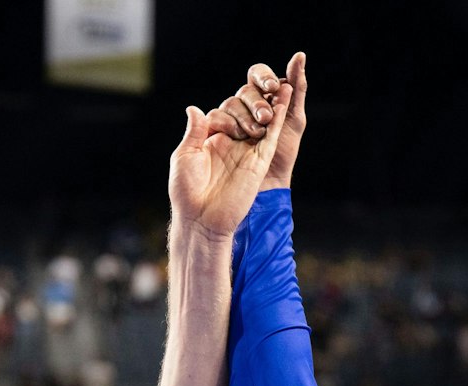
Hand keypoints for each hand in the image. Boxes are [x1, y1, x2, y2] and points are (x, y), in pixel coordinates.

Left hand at [169, 76, 295, 239]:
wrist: (201, 219)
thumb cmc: (187, 191)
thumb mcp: (184, 156)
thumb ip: (194, 131)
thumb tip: (194, 108)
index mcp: (212, 141)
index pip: (224, 114)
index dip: (224, 116)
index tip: (218, 132)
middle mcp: (232, 145)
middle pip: (245, 115)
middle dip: (248, 107)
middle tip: (245, 120)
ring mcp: (247, 152)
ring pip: (262, 123)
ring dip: (269, 104)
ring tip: (279, 84)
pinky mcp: (260, 161)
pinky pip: (271, 136)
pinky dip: (277, 118)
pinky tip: (283, 100)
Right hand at [222, 53, 308, 190]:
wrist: (269, 183)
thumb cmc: (284, 152)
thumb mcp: (295, 120)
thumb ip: (297, 89)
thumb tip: (298, 55)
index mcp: (263, 97)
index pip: (258, 74)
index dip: (264, 77)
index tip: (273, 87)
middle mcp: (245, 105)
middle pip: (245, 90)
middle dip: (257, 101)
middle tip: (266, 117)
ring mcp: (231, 118)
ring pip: (231, 102)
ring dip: (245, 115)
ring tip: (257, 131)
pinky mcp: (217, 131)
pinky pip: (216, 118)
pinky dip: (227, 122)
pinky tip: (240, 132)